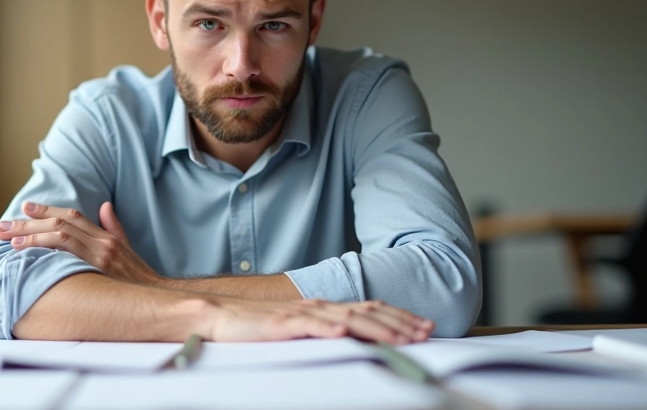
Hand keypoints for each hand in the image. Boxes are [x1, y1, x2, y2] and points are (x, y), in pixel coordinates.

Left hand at [0, 201, 161, 284]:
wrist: (157, 297)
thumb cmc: (138, 278)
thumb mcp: (128, 249)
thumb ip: (113, 227)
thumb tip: (104, 206)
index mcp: (106, 236)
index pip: (72, 215)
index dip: (47, 210)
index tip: (25, 208)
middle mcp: (102, 241)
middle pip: (59, 222)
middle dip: (27, 223)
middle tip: (0, 225)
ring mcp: (100, 255)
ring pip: (59, 234)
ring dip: (29, 235)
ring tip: (6, 238)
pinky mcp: (97, 269)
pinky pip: (65, 253)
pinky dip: (43, 249)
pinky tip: (23, 252)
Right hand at [201, 297, 433, 344]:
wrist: (221, 316)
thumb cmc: (258, 326)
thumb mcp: (300, 328)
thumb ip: (326, 331)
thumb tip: (356, 341)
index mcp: (325, 308)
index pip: (369, 309)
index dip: (399, 317)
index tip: (424, 327)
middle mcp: (318, 306)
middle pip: (366, 312)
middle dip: (399, 323)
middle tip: (425, 332)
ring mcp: (301, 314)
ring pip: (345, 318)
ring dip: (375, 327)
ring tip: (399, 337)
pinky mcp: (281, 324)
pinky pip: (308, 325)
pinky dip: (327, 327)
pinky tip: (343, 331)